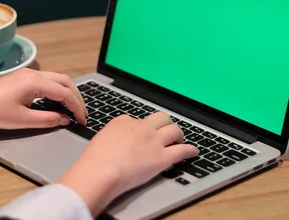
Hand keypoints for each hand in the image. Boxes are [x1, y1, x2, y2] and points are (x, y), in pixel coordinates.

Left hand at [0, 68, 87, 128]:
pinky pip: (46, 81)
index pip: (65, 93)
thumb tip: (65, 119)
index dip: (77, 107)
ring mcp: (27, 74)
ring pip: (56, 79)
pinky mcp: (21, 78)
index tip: (82, 121)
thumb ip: (48, 119)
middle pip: (64, 81)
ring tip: (72, 109)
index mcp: (35, 82)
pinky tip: (56, 103)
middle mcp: (34, 74)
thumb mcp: (22, 120)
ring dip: (67, 92)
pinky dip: (56, 90)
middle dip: (76, 97)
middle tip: (81, 114)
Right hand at [58, 112, 197, 215]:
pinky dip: (190, 150)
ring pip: (174, 130)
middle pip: (161, 118)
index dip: (142, 127)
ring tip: (180, 139)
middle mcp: (141, 128)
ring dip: (179, 134)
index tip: (142, 133)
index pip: (137, 119)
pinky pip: (182, 150)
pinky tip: (193, 152)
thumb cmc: (94, 161)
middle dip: (165, 123)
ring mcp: (153, 141)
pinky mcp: (162, 158)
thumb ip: (110, 137)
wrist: (100, 171)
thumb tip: (113, 142)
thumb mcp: (99, 140)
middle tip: (166, 130)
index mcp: (123, 122)